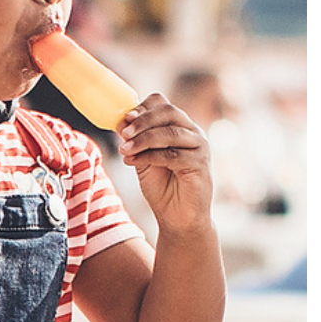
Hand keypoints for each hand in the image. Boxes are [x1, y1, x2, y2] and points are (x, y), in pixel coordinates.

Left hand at [117, 94, 213, 233]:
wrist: (177, 217)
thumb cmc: (161, 186)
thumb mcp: (142, 158)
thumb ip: (134, 140)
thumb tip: (120, 121)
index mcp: (179, 127)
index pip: (163, 104)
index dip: (143, 108)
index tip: (125, 119)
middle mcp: (193, 133)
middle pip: (169, 112)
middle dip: (142, 121)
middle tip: (123, 133)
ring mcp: (200, 148)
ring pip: (170, 133)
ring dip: (142, 140)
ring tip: (124, 150)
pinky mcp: (200, 165)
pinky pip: (173, 155)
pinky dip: (149, 156)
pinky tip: (133, 162)